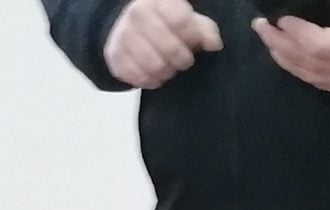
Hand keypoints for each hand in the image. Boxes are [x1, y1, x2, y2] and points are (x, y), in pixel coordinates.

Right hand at [105, 0, 223, 87]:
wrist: (126, 27)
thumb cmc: (164, 23)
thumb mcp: (186, 19)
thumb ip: (203, 29)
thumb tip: (214, 44)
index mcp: (158, 0)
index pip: (182, 21)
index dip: (192, 38)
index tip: (193, 44)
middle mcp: (137, 14)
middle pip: (170, 48)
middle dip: (182, 60)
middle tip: (183, 61)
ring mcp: (124, 35)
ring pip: (155, 66)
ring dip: (167, 72)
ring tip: (168, 68)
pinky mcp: (115, 56)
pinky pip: (139, 78)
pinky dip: (151, 81)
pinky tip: (154, 74)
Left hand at [253, 0, 329, 94]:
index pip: (320, 44)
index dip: (297, 32)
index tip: (281, 17)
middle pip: (304, 59)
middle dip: (278, 41)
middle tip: (259, 23)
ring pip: (302, 72)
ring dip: (279, 53)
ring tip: (263, 33)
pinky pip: (308, 79)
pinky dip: (290, 65)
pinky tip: (278, 52)